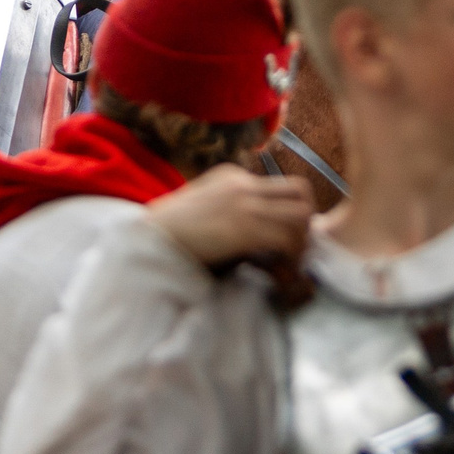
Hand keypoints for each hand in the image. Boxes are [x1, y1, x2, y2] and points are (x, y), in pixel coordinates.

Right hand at [149, 164, 312, 269]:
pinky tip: (280, 276)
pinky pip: (287, 239)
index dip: (288, 217)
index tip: (283, 244)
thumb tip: (258, 241)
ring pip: (301, 214)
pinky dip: (291, 259)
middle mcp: (243, 184)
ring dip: (302, 242)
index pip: (280, 187)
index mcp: (232, 177)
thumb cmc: (169, 235)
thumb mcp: (203, 212)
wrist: (147, 241)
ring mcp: (245, 203)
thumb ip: (230, 215)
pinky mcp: (244, 227)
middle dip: (306, 222)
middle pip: (301, 191)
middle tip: (296, 250)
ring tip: (289, 266)